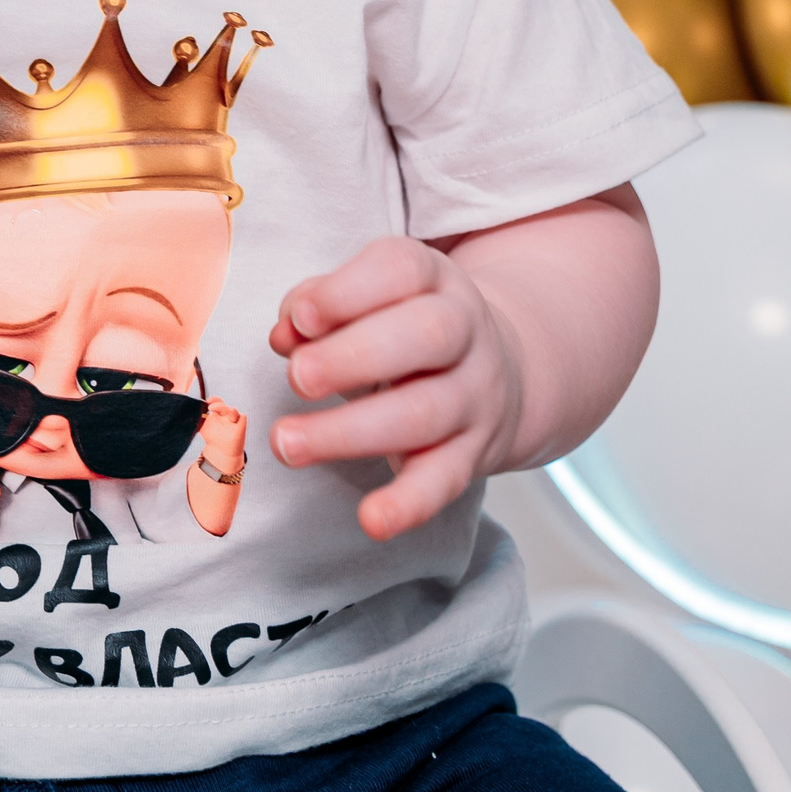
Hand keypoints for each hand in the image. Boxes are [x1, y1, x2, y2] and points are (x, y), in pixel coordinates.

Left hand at [197, 397, 245, 475]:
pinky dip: (241, 417)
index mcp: (219, 413)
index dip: (214, 399)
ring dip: (227, 410)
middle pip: (225, 406)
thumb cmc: (212, 437)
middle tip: (210, 408)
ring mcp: (234, 422)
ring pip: (233, 411)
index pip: (218, 401)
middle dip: (218, 405)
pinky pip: (243, 419)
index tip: (207, 401)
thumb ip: (197, 419)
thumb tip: (190, 412)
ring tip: (219, 413)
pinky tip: (238, 418)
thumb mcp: (202, 427)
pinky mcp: (240, 429)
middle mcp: (227, 416)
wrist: (220, 451)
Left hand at [268, 237, 523, 541]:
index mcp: (431, 279)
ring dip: (351, 433)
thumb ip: (319, 306)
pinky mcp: (472, 454)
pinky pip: (445, 481)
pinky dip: (408, 504)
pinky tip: (371, 520)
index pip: (401, 270)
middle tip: (297, 379)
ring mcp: (473, 395)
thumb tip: (287, 334)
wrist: (503, 367)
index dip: (348, 291)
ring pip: (426, 413)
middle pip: (425, 336)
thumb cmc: (403, 324)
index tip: (300, 317)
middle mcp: (463, 330)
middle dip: (354, 358)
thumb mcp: (369, 295)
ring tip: (287, 443)